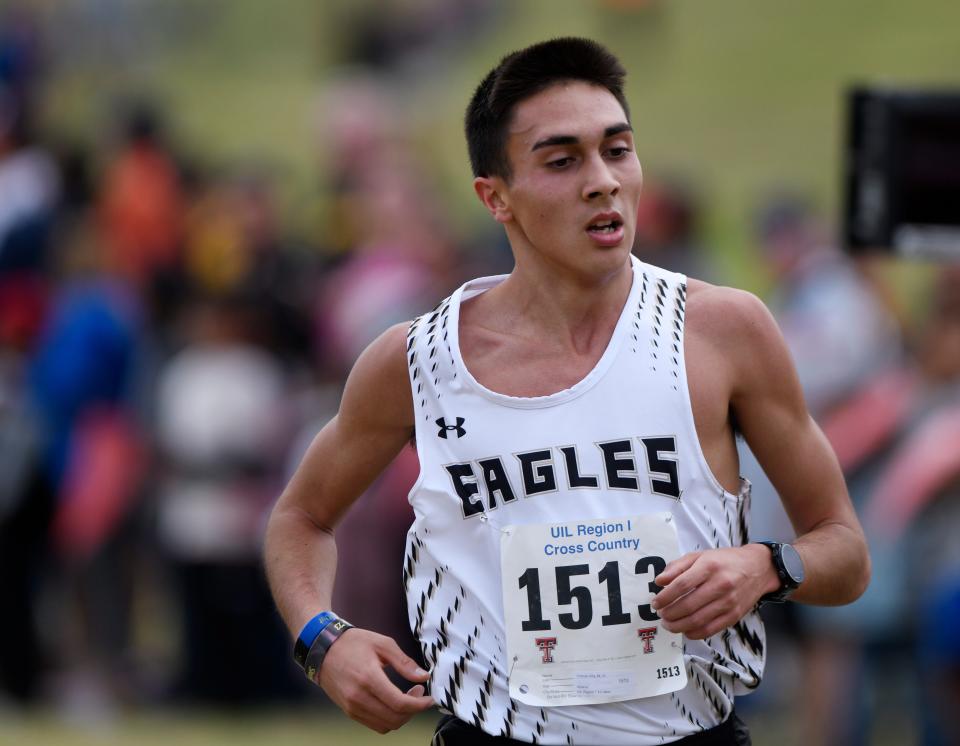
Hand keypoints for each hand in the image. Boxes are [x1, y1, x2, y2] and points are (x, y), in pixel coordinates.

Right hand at [317, 628, 433, 732]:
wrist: (322, 648)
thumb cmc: (353, 643)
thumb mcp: (382, 643)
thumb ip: (404, 662)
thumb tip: (424, 677)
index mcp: (369, 678)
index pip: (399, 703)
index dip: (419, 704)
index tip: (429, 698)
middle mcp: (359, 697)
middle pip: (394, 718)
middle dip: (413, 710)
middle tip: (419, 693)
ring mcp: (352, 707)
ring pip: (385, 725)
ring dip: (402, 716)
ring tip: (408, 697)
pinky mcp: (349, 711)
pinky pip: (374, 725)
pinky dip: (389, 719)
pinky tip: (393, 703)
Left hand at [650, 545, 778, 638]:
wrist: (758, 568)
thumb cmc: (725, 560)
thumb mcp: (700, 555)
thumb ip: (677, 566)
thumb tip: (659, 581)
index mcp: (709, 566)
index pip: (681, 585)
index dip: (665, 596)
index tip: (655, 602)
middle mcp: (720, 584)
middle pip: (688, 605)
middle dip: (669, 613)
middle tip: (660, 615)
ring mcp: (729, 602)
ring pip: (698, 620)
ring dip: (678, 626)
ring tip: (668, 624)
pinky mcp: (734, 615)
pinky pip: (711, 629)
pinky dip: (694, 633)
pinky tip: (685, 630)